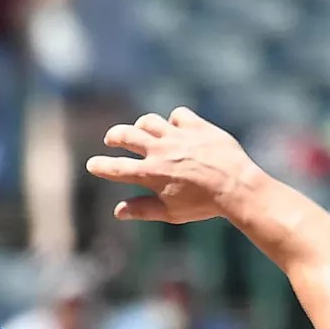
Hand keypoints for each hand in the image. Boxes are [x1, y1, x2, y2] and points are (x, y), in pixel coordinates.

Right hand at [87, 108, 266, 224]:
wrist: (236, 186)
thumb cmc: (204, 204)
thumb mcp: (171, 213)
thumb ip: (143, 210)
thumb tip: (118, 211)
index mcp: (151, 174)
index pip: (116, 168)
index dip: (100, 166)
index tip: (93, 165)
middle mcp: (160, 151)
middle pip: (126, 135)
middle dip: (114, 136)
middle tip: (112, 139)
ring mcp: (178, 136)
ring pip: (149, 121)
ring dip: (141, 126)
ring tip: (142, 131)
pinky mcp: (196, 126)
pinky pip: (178, 115)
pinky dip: (174, 121)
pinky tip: (178, 129)